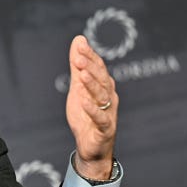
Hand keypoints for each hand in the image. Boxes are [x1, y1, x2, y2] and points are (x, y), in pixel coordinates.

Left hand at [66, 35, 118, 179]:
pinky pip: (100, 118)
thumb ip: (78, 66)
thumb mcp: (78, 88)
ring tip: (81, 74)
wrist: (91, 147)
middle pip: (101, 79)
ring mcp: (108, 112)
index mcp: (103, 86)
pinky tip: (84, 102)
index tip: (79, 44)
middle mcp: (109, 97)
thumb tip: (78, 40)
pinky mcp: (105, 128)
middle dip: (90, 67)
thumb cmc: (86, 116)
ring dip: (92, 84)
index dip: (90, 56)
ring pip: (102, 96)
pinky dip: (92, 110)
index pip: (98, 67)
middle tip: (77, 57)